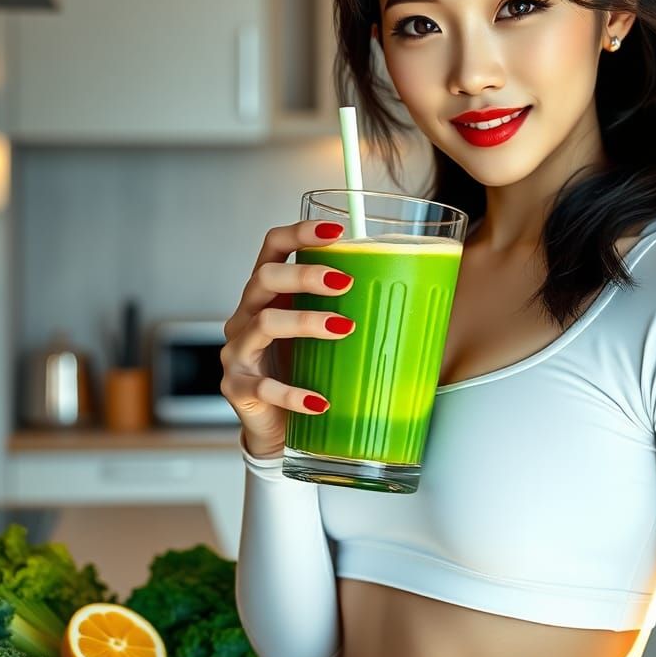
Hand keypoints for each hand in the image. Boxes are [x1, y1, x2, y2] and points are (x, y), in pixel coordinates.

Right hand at [220, 220, 356, 458]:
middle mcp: (247, 315)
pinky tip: (320, 401)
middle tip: (345, 283)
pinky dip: (294, 393)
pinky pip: (263, 387)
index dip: (299, 232)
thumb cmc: (304, 371)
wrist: (276, 426)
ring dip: (305, 322)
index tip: (338, 229)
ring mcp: (238, 350)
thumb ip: (350, 311)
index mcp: (269, 294)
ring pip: (264, 323)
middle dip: (306, 275)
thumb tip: (418, 295)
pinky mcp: (237, 387)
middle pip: (265, 278)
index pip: (273, 247)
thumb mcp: (324, 336)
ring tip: (343, 329)